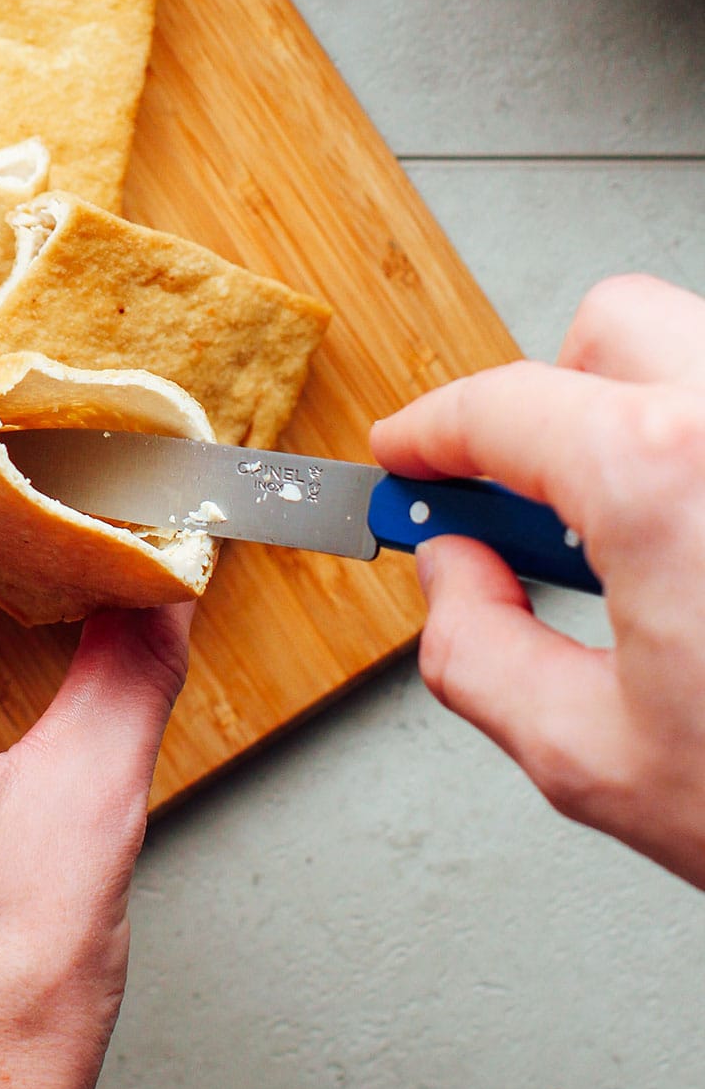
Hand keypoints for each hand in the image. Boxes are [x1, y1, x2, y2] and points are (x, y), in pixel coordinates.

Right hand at [371, 274, 704, 891]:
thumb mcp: (596, 758)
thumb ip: (477, 651)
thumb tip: (456, 578)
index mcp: (663, 478)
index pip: (504, 406)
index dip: (433, 431)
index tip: (413, 455)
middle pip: (612, 329)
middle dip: (552, 397)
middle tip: (530, 496)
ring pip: (702, 358)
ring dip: (648, 419)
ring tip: (650, 541)